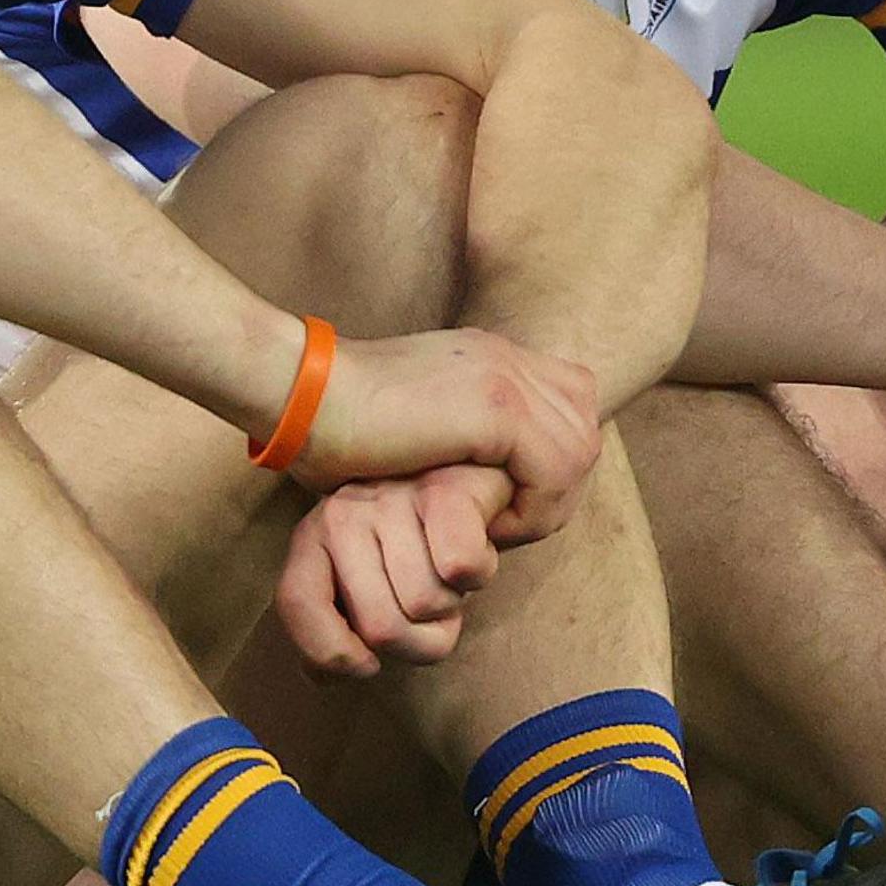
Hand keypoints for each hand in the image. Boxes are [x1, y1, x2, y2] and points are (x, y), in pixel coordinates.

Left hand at [277, 464, 510, 676]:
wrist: (470, 482)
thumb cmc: (414, 550)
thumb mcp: (363, 588)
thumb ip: (336, 630)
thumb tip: (324, 676)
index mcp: (313, 538)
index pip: (298, 602)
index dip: (333, 653)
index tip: (368, 665)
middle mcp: (343, 512)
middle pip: (380, 627)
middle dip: (419, 641)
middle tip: (427, 611)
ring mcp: (391, 498)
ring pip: (427, 603)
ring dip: (452, 606)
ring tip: (445, 575)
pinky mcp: (445, 491)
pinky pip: (461, 567)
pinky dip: (478, 574)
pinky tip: (473, 550)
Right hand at [287, 327, 601, 542]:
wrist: (302, 398)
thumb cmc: (336, 428)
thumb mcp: (415, 427)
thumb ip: (457, 438)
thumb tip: (487, 479)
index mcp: (489, 355)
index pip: (570, 403)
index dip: (549, 464)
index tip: (503, 504)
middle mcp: (506, 356)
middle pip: (583, 429)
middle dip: (556, 490)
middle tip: (505, 526)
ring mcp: (505, 375)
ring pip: (577, 454)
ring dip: (544, 506)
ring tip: (493, 530)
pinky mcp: (496, 406)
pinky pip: (553, 471)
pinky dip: (530, 510)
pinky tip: (484, 525)